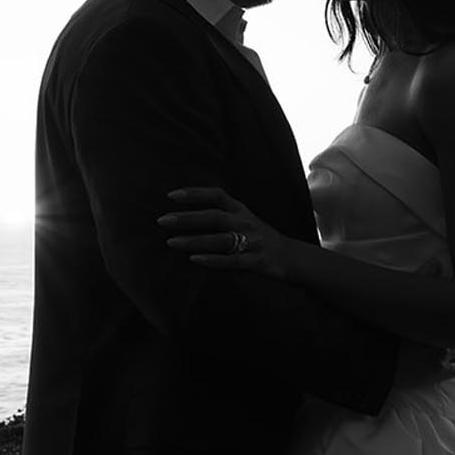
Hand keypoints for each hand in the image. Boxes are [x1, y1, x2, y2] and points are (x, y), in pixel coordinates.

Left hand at [160, 187, 292, 278]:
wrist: (292, 257)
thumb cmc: (258, 237)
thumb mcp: (243, 219)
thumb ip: (221, 214)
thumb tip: (184, 214)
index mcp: (241, 210)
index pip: (217, 195)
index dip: (195, 193)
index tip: (171, 195)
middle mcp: (246, 222)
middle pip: (214, 217)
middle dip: (187, 218)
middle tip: (162, 220)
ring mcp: (252, 242)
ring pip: (220, 240)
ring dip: (194, 241)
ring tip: (171, 242)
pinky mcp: (257, 262)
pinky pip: (232, 261)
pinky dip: (213, 260)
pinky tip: (194, 260)